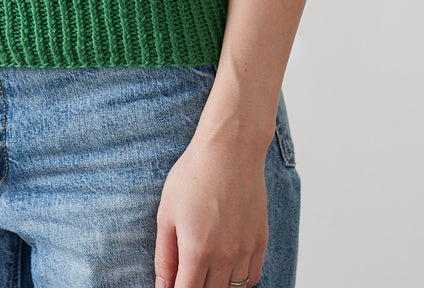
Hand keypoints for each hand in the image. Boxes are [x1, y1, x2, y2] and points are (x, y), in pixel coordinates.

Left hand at [154, 131, 268, 287]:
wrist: (230, 149)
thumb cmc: (194, 175)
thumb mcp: (167, 213)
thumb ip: (165, 255)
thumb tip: (162, 286)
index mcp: (197, 250)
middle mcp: (225, 256)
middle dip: (195, 287)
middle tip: (186, 272)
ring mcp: (246, 249)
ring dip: (216, 285)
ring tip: (205, 269)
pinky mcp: (260, 240)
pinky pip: (252, 277)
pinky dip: (238, 280)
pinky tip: (226, 268)